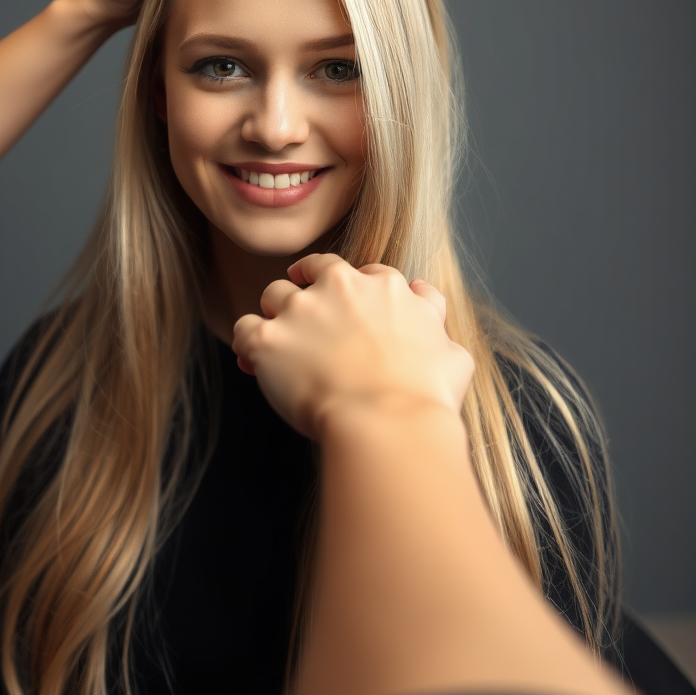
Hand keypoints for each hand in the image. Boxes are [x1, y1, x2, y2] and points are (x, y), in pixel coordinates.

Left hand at [232, 254, 473, 440]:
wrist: (388, 423)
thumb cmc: (424, 395)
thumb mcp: (452, 351)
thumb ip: (434, 315)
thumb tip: (426, 297)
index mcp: (383, 287)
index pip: (363, 273)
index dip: (352, 291)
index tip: (346, 308)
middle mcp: (339, 287)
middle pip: (312, 270)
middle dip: (306, 285)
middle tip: (303, 310)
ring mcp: (300, 310)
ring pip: (273, 294)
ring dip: (275, 314)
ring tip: (278, 342)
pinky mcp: (268, 339)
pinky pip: (243, 329)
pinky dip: (246, 344)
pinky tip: (251, 362)